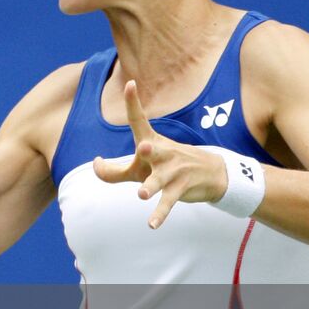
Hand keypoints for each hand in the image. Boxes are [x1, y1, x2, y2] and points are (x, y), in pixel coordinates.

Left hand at [92, 80, 228, 228]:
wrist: (213, 174)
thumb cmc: (167, 166)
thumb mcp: (141, 167)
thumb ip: (115, 170)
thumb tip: (96, 166)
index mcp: (151, 142)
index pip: (139, 120)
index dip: (134, 103)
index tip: (130, 83)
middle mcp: (162, 154)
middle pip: (152, 150)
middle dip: (148, 150)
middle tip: (144, 148)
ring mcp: (172, 172)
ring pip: (159, 181)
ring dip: (151, 187)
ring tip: (142, 195)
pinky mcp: (180, 189)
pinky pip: (167, 203)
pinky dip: (159, 215)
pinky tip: (152, 224)